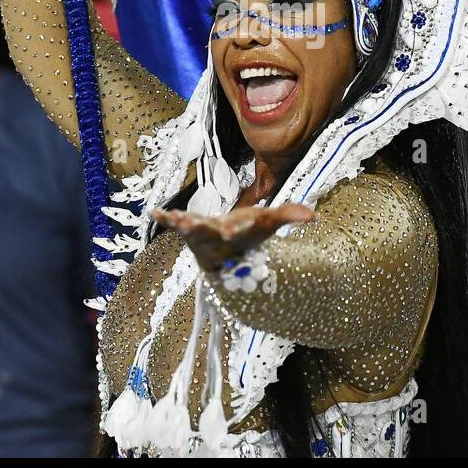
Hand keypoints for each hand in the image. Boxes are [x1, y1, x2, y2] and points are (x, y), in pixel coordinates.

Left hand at [152, 203, 313, 271]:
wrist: (227, 255)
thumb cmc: (247, 234)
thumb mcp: (268, 223)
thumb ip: (288, 216)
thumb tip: (314, 215)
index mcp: (240, 234)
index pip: (243, 231)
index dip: (242, 228)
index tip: (240, 225)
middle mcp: (218, 238)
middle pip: (211, 234)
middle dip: (203, 229)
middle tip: (192, 223)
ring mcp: (200, 236)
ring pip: (191, 232)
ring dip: (182, 225)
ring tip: (175, 218)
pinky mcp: (187, 231)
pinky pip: (174, 226)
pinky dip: (164, 219)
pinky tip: (154, 212)